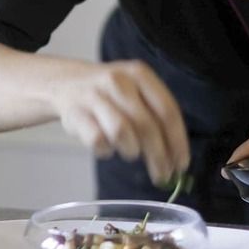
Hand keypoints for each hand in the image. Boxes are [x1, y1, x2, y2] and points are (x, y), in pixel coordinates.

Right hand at [52, 60, 189, 184]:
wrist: (66, 83)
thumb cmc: (110, 94)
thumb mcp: (136, 91)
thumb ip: (157, 118)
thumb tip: (176, 159)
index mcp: (139, 74)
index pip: (167, 110)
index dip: (177, 141)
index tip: (181, 164)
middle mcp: (118, 81)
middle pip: (147, 126)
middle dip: (159, 156)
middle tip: (163, 175)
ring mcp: (94, 96)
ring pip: (122, 133)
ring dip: (131, 151)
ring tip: (130, 152)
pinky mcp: (75, 114)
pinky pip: (98, 142)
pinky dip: (106, 151)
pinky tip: (107, 147)